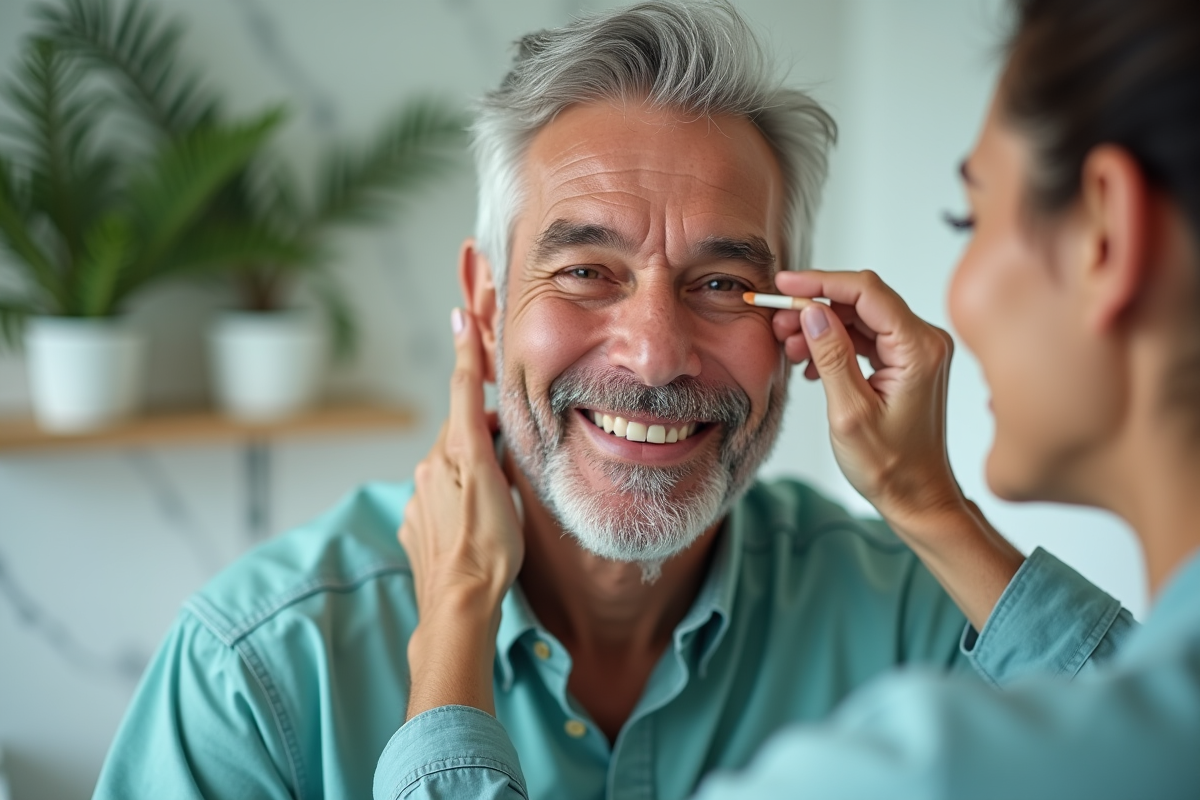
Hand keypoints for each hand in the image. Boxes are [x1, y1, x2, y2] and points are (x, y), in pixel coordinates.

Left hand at [399, 308, 523, 718]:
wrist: (459, 607)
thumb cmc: (487, 546)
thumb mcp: (489, 478)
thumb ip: (475, 426)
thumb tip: (469, 385)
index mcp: (446, 455)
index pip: (460, 394)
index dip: (468, 357)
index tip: (463, 317)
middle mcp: (426, 473)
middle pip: (457, 436)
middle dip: (480, 434)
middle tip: (511, 446)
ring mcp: (418, 504)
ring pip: (449, 471)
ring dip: (470, 471)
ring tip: (498, 496)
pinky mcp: (416, 532)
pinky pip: (441, 504)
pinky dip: (458, 503)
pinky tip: (477, 524)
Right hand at [771, 270, 1022, 628]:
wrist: (917, 496)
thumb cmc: (890, 466)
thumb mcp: (849, 412)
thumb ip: (831, 356)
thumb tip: (811, 311)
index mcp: (918, 349)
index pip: (866, 291)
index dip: (820, 282)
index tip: (783, 286)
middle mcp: (924, 341)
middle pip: (861, 300)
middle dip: (814, 306)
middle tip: (776, 323)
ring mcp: (916, 350)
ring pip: (859, 318)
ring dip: (820, 326)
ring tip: (788, 347)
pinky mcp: (905, 361)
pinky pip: (864, 337)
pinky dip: (833, 343)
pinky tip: (809, 364)